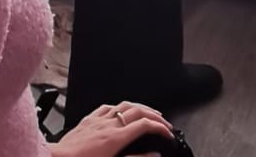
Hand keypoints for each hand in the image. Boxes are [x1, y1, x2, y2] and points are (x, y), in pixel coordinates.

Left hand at [56, 103, 170, 155]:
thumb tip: (153, 155)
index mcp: (116, 137)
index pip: (144, 125)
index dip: (160, 127)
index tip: (167, 133)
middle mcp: (108, 124)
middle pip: (137, 111)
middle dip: (154, 115)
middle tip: (163, 123)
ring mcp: (98, 120)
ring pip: (123, 105)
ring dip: (139, 107)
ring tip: (147, 113)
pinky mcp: (87, 120)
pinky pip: (106, 107)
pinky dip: (118, 107)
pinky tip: (120, 110)